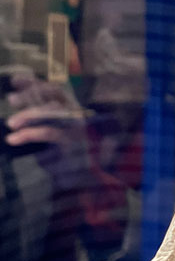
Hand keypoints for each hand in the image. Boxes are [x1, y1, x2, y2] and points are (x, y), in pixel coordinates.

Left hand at [5, 72, 91, 187]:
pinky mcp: (72, 141)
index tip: (15, 80)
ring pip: (52, 111)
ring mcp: (75, 126)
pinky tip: (13, 139)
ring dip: (29, 115)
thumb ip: (37, 122)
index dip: (34, 82)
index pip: (52, 88)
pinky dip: (29, 134)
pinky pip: (49, 132)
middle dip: (30, 94)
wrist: (79, 180)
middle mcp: (74, 113)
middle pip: (54, 94)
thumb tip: (14, 114)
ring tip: (10, 124)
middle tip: (11, 100)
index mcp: (68, 108)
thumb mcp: (48, 133)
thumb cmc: (61, 156)